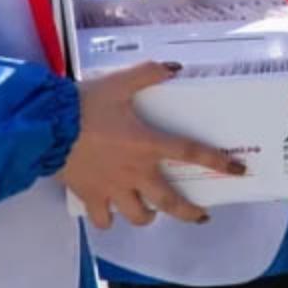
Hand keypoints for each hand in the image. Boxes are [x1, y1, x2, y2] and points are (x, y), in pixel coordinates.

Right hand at [60, 62, 245, 229]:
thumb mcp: (120, 82)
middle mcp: (136, 172)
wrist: (48, 126)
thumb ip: (149, 74)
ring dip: (148, 215)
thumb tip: (175, 67)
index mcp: (147, 144)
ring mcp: (113, 188)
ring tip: (150, 210)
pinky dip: (109, 219)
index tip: (238, 171)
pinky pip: (104, 220)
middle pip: (170, 202)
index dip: (218, 163)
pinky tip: (111, 212)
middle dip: (189, 213)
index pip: (191, 153)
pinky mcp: (91, 197)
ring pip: (139, 215)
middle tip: (201, 216)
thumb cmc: (86, 103)